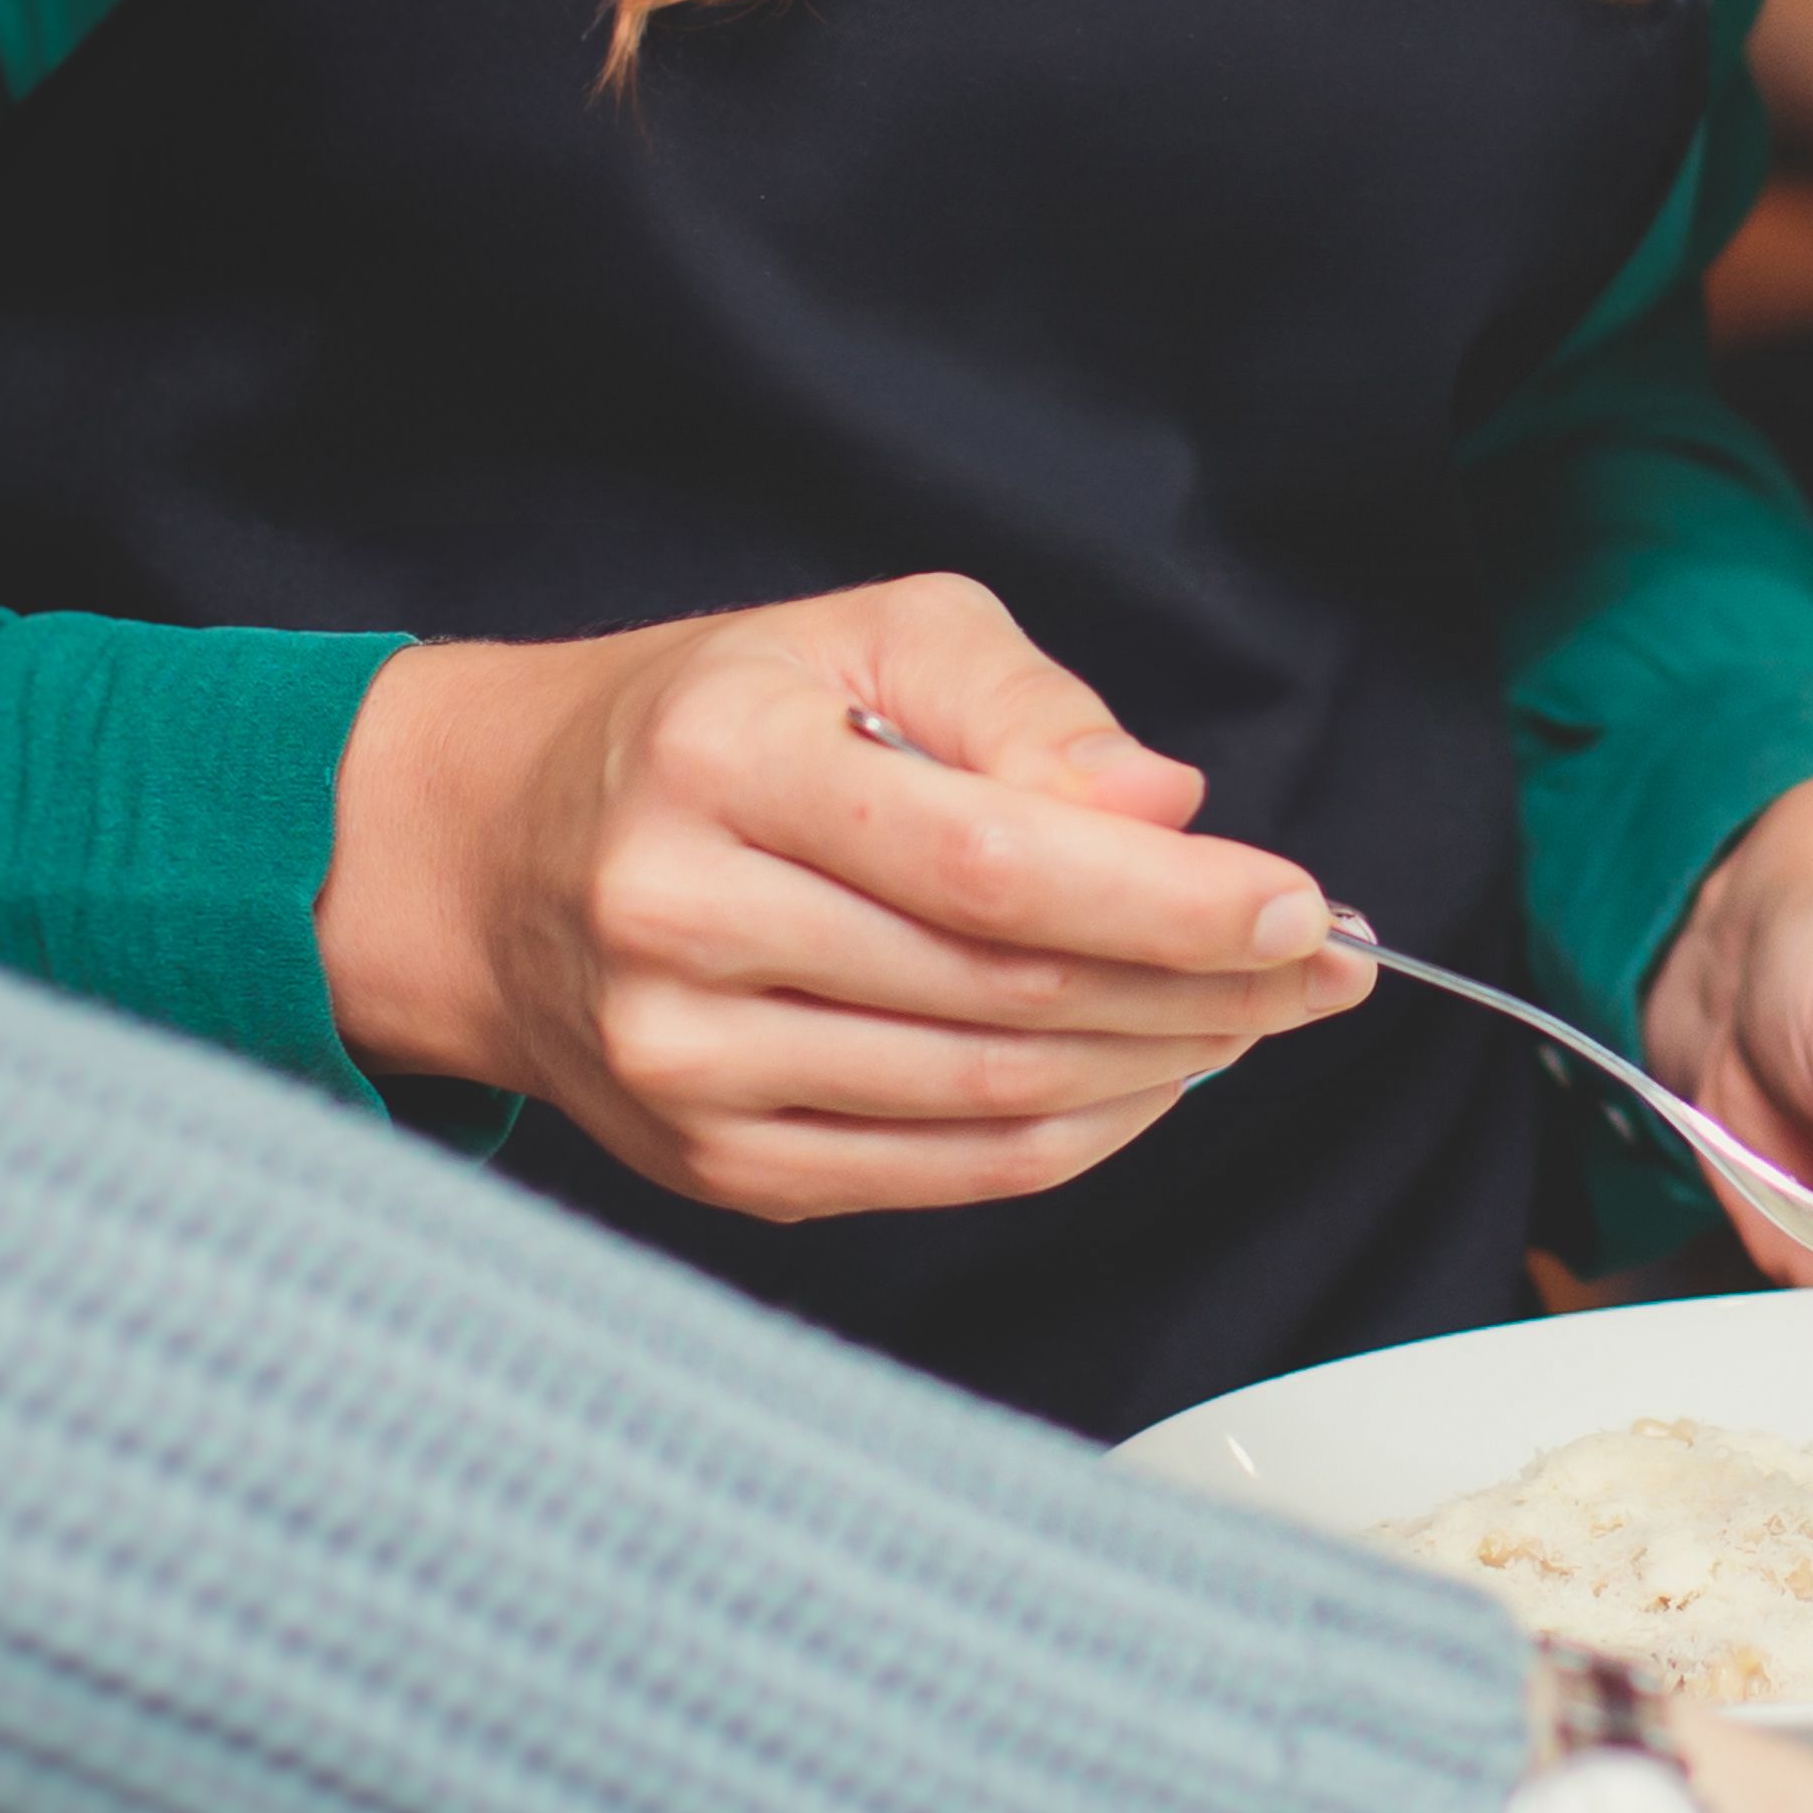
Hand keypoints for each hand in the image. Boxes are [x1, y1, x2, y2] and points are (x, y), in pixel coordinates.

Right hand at [315, 573, 1367, 1218]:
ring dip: (1160, 1068)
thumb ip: (1025, 707)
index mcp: (723, 758)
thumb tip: (1166, 811)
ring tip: (1249, 1017)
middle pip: (1006, 990)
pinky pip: (945, 1174)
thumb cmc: (711, 724)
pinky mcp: (712, 1163)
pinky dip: (1076, 1134)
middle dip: (1204, 991)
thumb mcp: (865, 638)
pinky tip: (1144, 1077)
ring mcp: (687, 1062)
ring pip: (990, 1100)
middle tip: (1321, 971)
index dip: (1168, 902)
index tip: (1300, 907)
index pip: (990, 859)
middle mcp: (683, 918)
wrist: (492, 857)